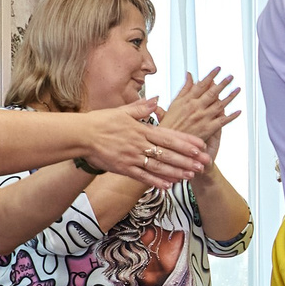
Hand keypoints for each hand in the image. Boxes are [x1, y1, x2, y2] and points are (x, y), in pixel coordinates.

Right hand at [79, 99, 205, 187]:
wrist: (80, 135)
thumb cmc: (101, 122)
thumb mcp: (122, 110)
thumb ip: (141, 107)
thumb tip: (156, 100)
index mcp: (141, 129)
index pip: (169, 136)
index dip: (187, 142)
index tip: (201, 146)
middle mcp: (139, 144)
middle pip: (168, 153)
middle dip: (188, 159)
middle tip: (203, 164)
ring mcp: (131, 157)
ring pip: (158, 166)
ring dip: (176, 172)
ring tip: (190, 176)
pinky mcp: (123, 168)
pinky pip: (142, 176)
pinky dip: (155, 181)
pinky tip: (168, 185)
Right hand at [160, 69, 241, 162]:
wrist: (170, 144)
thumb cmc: (171, 124)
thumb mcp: (174, 104)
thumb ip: (184, 89)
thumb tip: (190, 75)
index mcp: (187, 101)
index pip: (201, 85)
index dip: (211, 76)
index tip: (218, 69)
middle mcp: (196, 108)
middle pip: (212, 93)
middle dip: (223, 84)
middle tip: (231, 77)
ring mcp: (203, 118)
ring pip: (220, 105)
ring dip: (230, 96)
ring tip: (238, 89)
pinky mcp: (208, 129)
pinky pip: (223, 121)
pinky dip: (231, 116)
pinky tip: (238, 111)